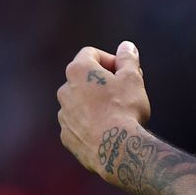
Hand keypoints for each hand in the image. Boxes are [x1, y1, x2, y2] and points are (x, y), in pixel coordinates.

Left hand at [57, 41, 152, 183]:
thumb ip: (128, 59)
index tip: (125, 72)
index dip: (110, 59)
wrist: (115, 148)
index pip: (91, 53)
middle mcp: (64, 90)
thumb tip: (126, 46)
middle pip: (85, 78)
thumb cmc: (125, 108)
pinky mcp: (66, 135)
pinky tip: (109, 129)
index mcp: (78, 70)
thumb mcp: (132, 78)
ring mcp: (63, 114)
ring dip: (96, 102)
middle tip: (126, 91)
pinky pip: (79, 122)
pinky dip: (91, 122)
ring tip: (118, 113)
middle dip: (104, 81)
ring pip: (81, 101)